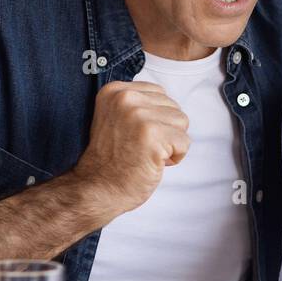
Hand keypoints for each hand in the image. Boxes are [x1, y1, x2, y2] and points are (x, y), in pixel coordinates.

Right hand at [70, 80, 190, 216]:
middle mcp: (125, 98)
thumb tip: (169, 104)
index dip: (155, 119)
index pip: (160, 94)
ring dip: (170, 144)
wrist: (97, 189)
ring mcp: (138, 115)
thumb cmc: (112, 159)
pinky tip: (152, 162)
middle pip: (173, 106)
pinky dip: (174, 157)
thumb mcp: (117, 118)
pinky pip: (184, 142)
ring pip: (182, 122)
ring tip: (146, 154)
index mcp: (115, 91)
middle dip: (165, 130)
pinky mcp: (151, 134)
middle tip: (139, 148)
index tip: (134, 135)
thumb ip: (139, 105)